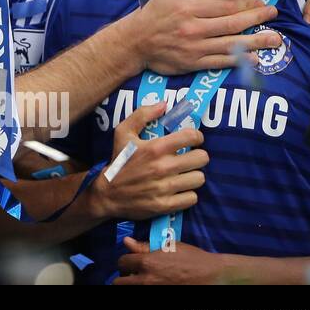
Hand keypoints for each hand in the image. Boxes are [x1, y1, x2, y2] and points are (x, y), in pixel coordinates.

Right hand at [85, 101, 207, 221]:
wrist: (107, 194)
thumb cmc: (118, 161)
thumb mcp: (123, 133)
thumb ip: (142, 114)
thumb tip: (164, 104)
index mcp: (155, 148)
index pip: (192, 137)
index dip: (196, 136)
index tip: (192, 140)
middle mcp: (163, 167)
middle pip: (202, 159)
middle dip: (198, 156)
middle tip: (189, 158)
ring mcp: (165, 188)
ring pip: (199, 179)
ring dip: (193, 175)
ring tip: (184, 174)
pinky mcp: (166, 205)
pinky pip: (193, 198)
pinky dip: (188, 194)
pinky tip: (179, 189)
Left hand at [114, 238, 225, 284]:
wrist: (212, 276)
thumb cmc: (191, 258)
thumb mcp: (168, 247)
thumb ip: (144, 246)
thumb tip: (127, 241)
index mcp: (147, 263)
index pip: (122, 262)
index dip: (127, 262)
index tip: (132, 263)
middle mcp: (146, 280)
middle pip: (119, 282)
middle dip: (124, 276)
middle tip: (133, 275)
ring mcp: (153, 292)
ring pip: (129, 290)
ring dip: (132, 284)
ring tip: (141, 281)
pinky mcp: (160, 299)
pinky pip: (143, 295)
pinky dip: (143, 290)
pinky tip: (153, 286)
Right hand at [122, 0, 279, 75]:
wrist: (135, 41)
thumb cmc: (154, 14)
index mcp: (188, 7)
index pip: (225, 6)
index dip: (247, 4)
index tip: (262, 2)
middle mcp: (193, 28)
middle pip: (233, 24)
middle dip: (257, 18)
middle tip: (275, 15)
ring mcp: (194, 47)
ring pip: (231, 44)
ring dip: (256, 42)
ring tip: (275, 40)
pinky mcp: (192, 63)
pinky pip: (220, 62)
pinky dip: (238, 60)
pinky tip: (253, 58)